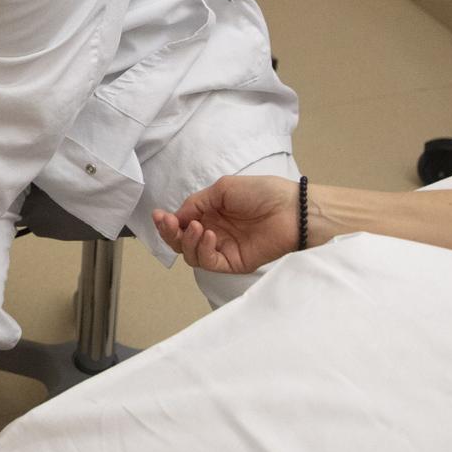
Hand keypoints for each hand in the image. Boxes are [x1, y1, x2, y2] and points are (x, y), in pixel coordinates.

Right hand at [153, 175, 300, 274]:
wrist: (291, 210)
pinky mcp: (233, 262)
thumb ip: (196, 203)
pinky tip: (210, 235)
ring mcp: (223, 248)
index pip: (181, 223)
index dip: (168, 222)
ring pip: (192, 254)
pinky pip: (210, 262)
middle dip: (170, 233)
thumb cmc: (262, 193)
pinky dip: (204, 250)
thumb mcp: (222, 189)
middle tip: (168, 223)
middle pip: (181, 241)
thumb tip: (177, 217)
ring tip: (199, 227)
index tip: (160, 215)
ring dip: (188, 241)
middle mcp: (214, 232)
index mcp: (210, 213)